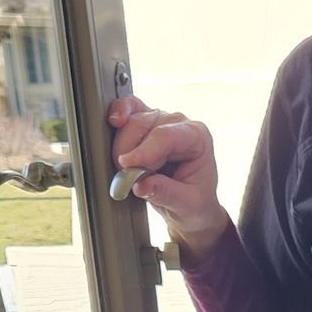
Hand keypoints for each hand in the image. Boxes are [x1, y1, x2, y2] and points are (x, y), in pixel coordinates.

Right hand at [106, 93, 226, 253]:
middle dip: (130, 153)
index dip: (143, 151)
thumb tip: (140, 185)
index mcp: (197, 137)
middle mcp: (179, 123)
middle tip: (131, 180)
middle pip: (143, 125)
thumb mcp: (187, 205)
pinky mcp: (145, 122)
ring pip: (131, 121)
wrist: (191, 204)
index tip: (127, 166)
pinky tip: (114, 122)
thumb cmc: (195, 201)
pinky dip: (119, 113)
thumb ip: (166, 194)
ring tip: (130, 172)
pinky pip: (128, 107)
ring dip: (122, 147)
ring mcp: (160, 119)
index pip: (165, 136)